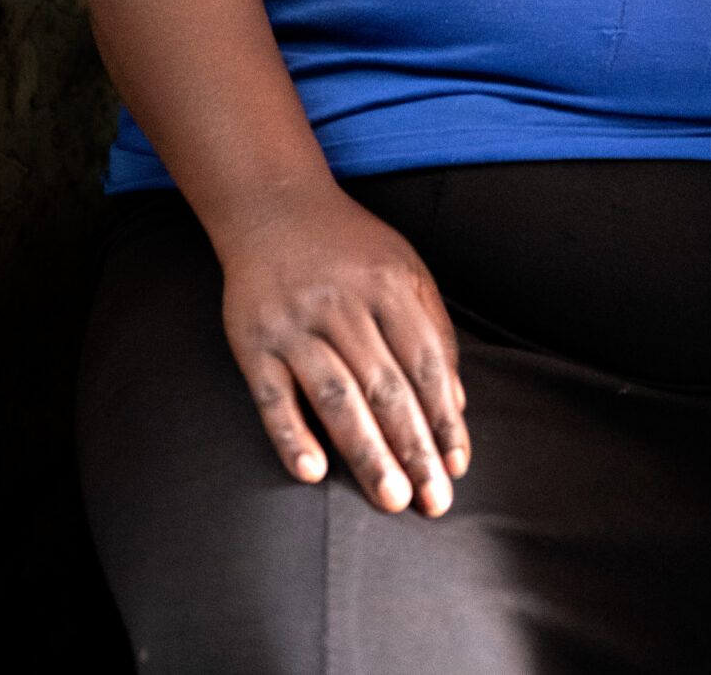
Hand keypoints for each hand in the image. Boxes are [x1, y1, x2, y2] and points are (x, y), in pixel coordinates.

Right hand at [219, 179, 469, 512]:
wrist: (273, 209)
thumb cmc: (350, 248)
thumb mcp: (404, 268)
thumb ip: (434, 329)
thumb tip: (457, 404)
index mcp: (389, 284)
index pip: (425, 362)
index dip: (444, 417)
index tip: (457, 466)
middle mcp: (342, 304)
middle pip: (385, 387)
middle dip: (414, 448)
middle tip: (433, 502)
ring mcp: (295, 323)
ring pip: (336, 397)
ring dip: (366, 452)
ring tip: (392, 499)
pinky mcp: (253, 342)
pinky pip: (273, 396)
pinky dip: (291, 435)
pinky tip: (313, 472)